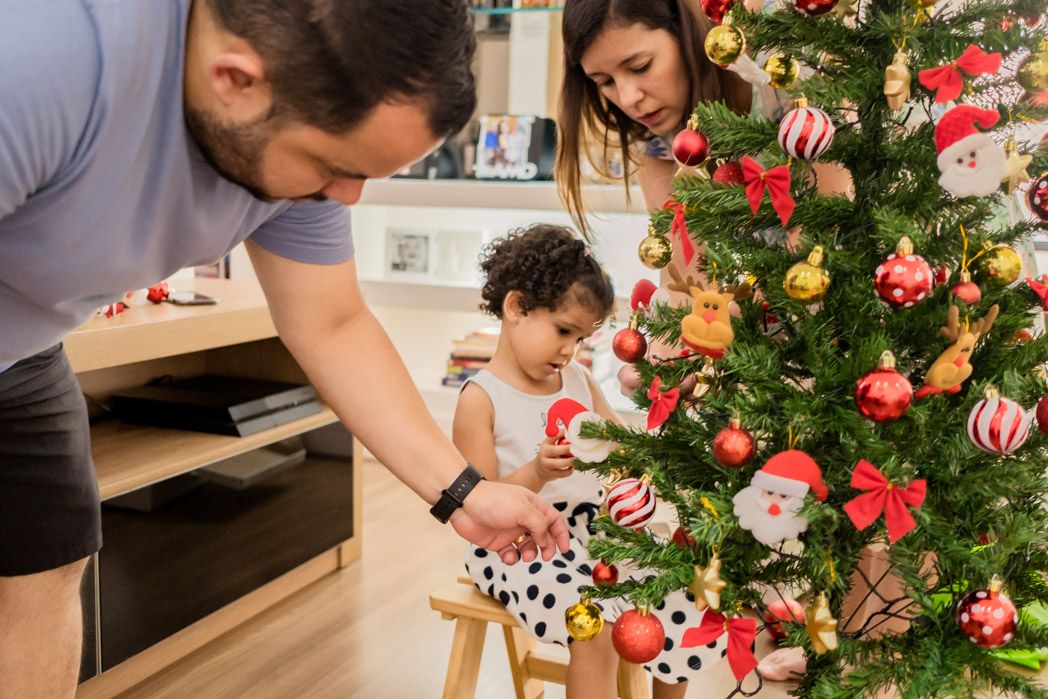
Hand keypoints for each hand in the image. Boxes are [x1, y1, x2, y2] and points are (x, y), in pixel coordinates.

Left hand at [449, 480, 569, 564]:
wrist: (464, 504)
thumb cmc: (494, 501)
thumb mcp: (523, 510)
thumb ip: (539, 525)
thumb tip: (546, 541)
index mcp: (532, 505)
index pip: (554, 519)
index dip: (561, 533)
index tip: (565, 549)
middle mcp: (524, 518)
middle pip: (543, 535)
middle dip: (547, 547)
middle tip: (546, 556)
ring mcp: (511, 530)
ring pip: (528, 546)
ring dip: (531, 553)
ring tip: (526, 556)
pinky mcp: (498, 541)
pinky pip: (511, 553)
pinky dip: (512, 558)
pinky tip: (508, 556)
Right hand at [534, 430, 574, 481]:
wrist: (538, 471)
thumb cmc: (549, 455)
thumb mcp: (551, 445)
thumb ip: (561, 439)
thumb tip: (574, 432)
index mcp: (546, 443)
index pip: (553, 436)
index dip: (562, 434)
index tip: (572, 433)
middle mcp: (544, 453)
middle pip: (557, 450)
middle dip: (569, 449)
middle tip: (579, 448)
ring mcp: (547, 464)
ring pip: (560, 463)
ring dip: (571, 461)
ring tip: (578, 459)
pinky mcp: (551, 474)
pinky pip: (563, 473)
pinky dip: (570, 471)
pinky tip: (572, 467)